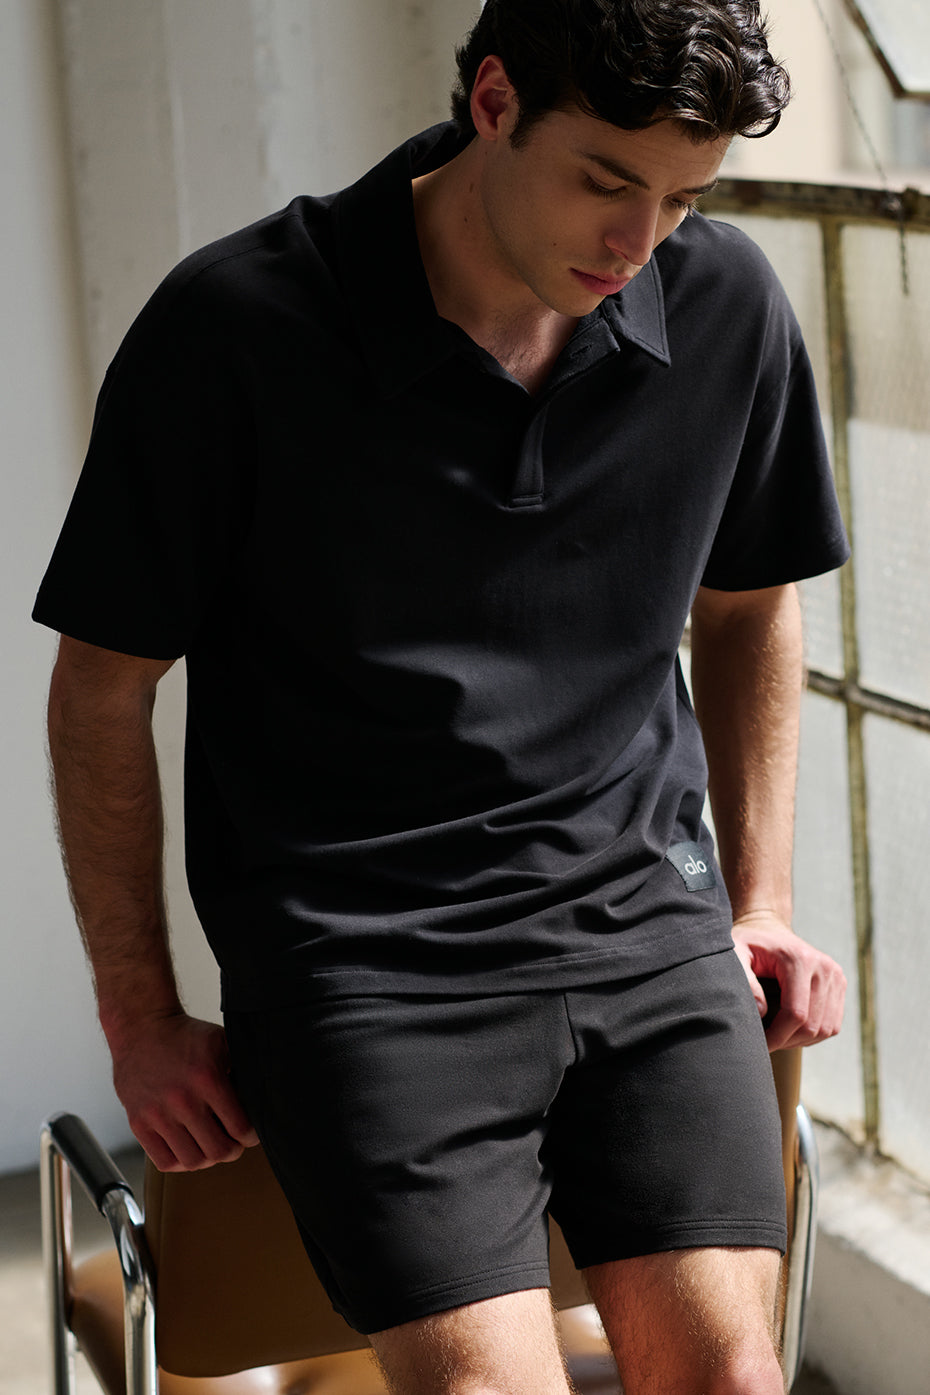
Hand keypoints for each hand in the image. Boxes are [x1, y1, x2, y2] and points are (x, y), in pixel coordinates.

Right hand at [108, 1011, 258, 1170]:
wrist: (141, 1028)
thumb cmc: (186, 1037)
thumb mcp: (221, 1042)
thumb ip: (242, 1069)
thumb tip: (262, 1098)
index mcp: (208, 1079)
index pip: (240, 1129)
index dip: (251, 1136)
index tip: (249, 1132)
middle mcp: (182, 1100)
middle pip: (219, 1151)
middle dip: (233, 1149)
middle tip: (232, 1141)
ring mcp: (157, 1115)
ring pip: (193, 1161)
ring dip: (208, 1157)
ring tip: (210, 1144)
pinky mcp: (138, 1123)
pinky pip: (165, 1162)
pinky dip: (181, 1161)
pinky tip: (188, 1146)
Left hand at [731, 910, 846, 1051]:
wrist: (767, 929)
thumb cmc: (747, 944)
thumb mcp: (734, 954)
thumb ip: (744, 981)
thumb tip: (762, 1012)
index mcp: (799, 959)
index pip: (796, 1013)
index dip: (777, 1036)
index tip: (758, 1044)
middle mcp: (824, 967)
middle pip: (812, 1025)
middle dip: (787, 1041)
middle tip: (764, 1042)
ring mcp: (835, 976)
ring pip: (825, 1029)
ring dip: (800, 1040)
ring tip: (777, 1035)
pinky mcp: (839, 985)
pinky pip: (832, 1025)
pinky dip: (813, 1034)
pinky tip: (791, 1028)